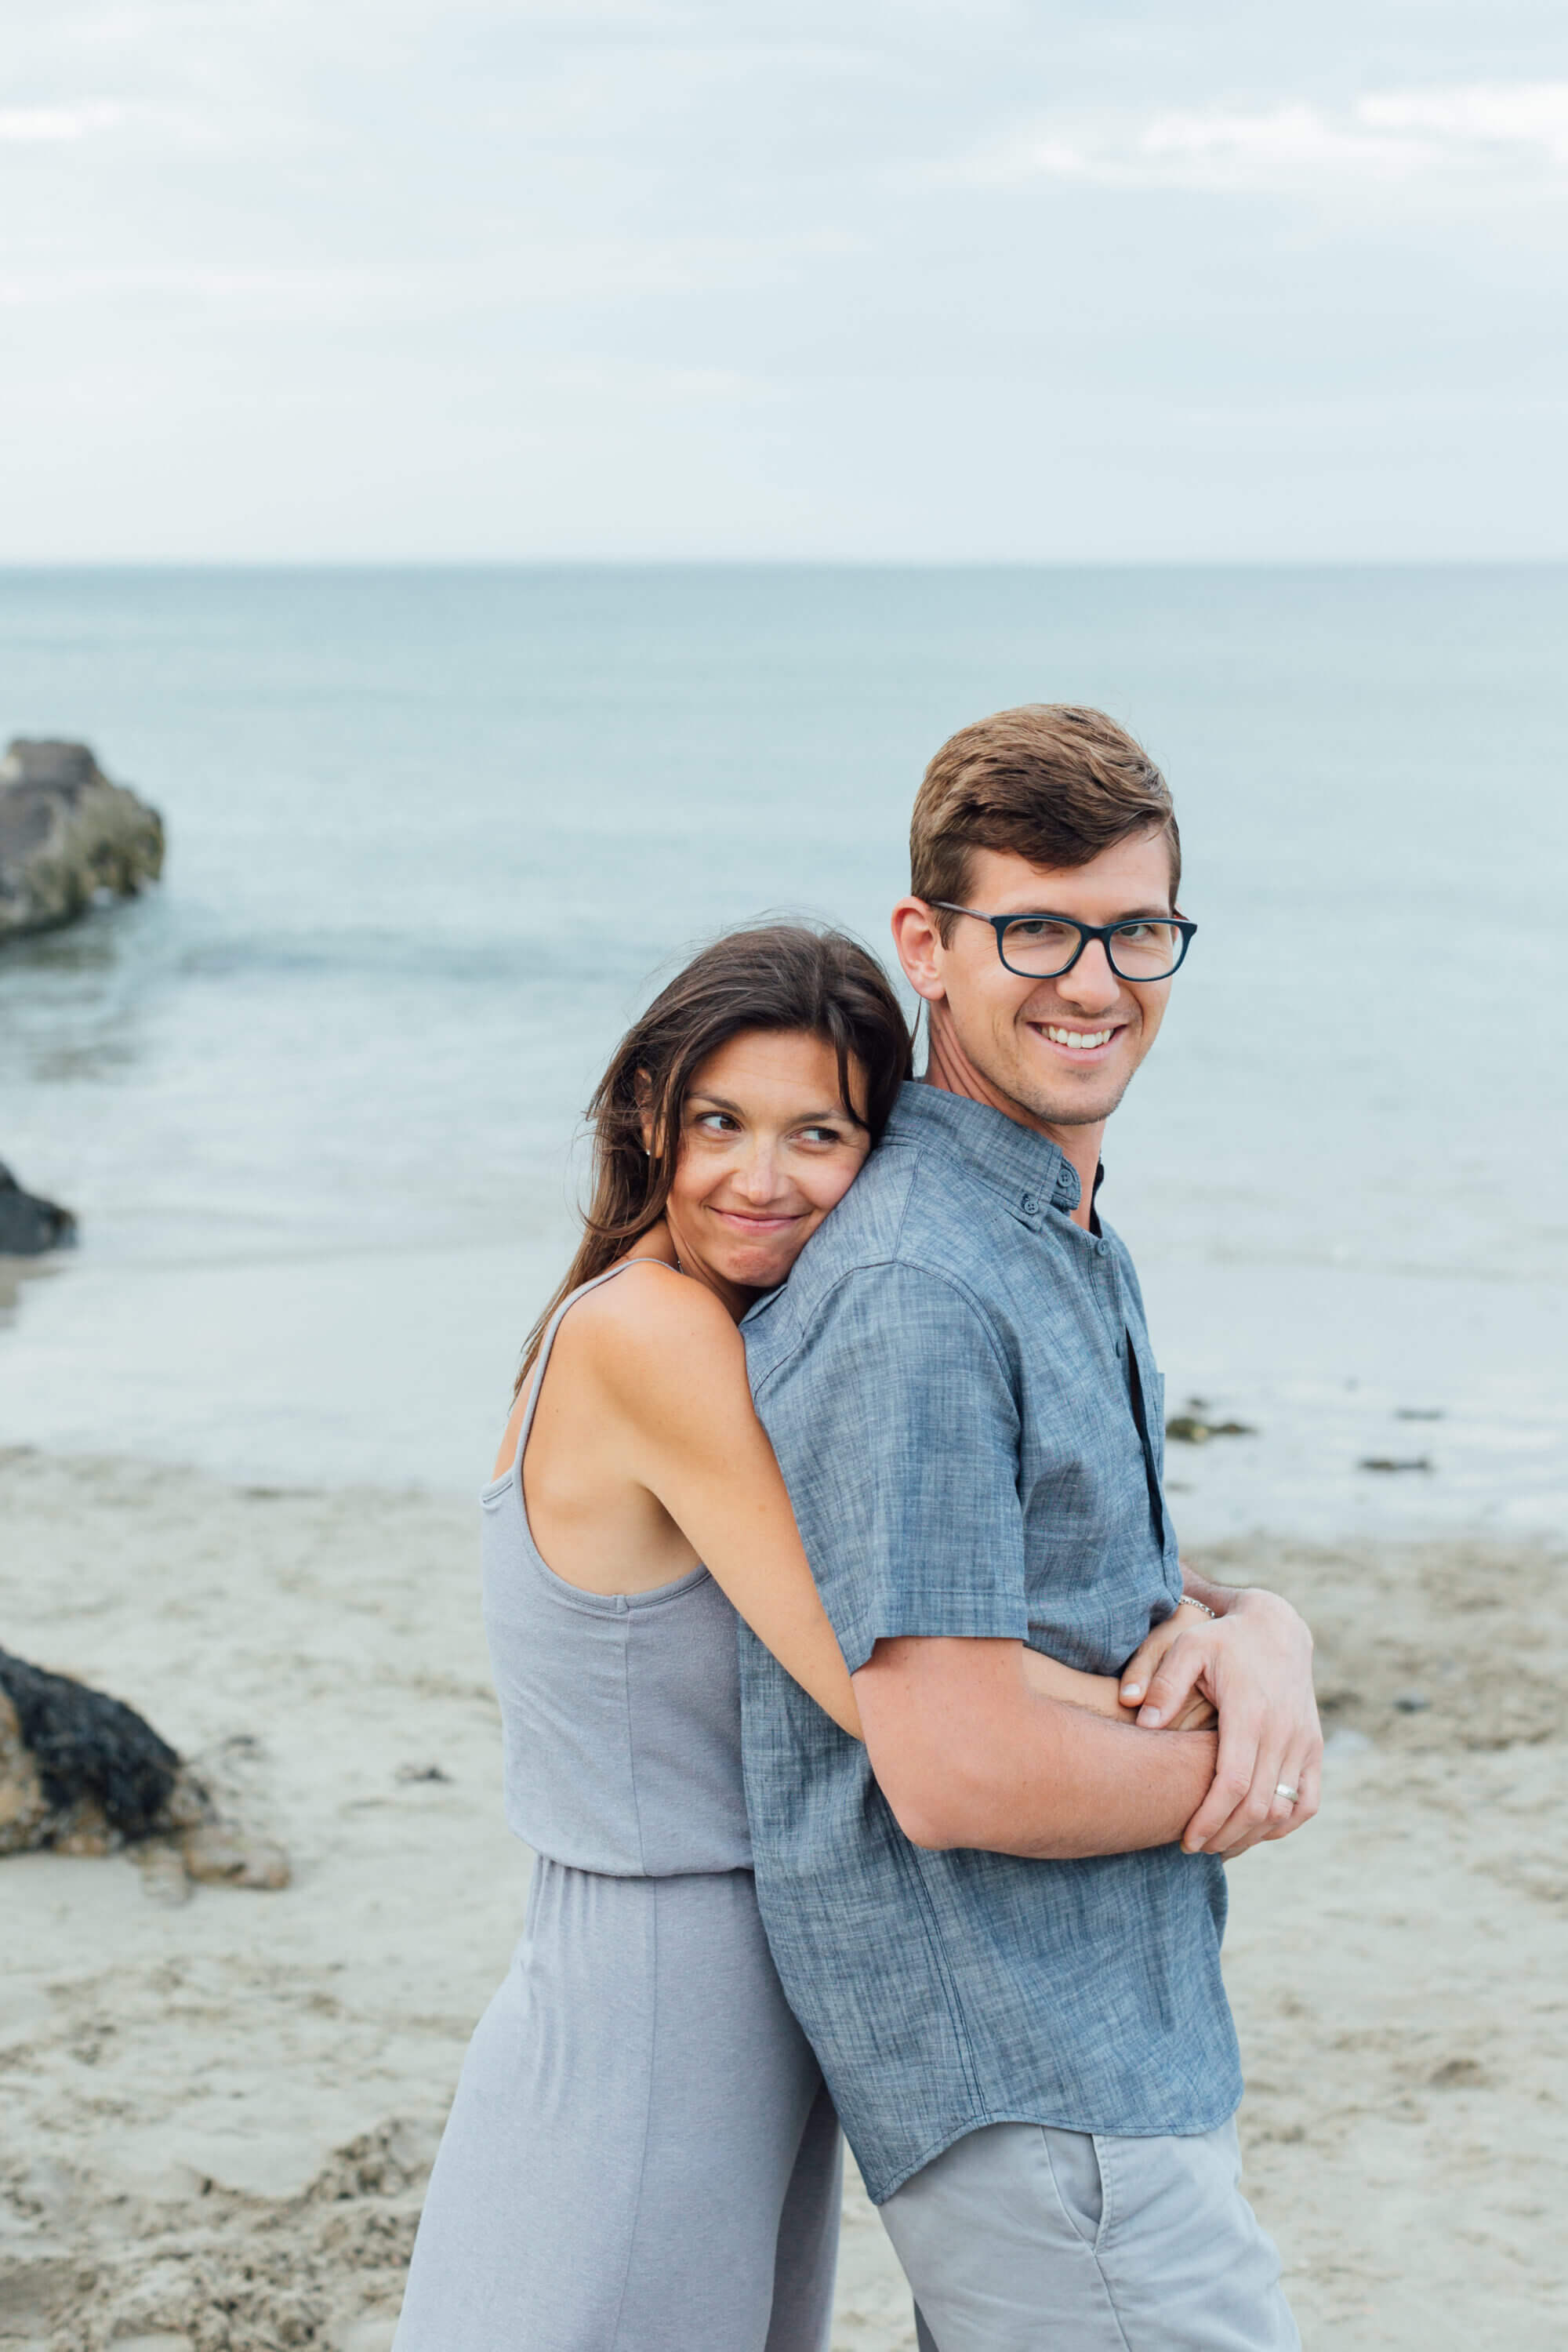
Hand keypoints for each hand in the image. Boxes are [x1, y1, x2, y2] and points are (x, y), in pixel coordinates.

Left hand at [1130, 1589, 1321, 1858]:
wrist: (1276, 1628)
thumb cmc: (1222, 1639)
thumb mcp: (1187, 1645)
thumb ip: (1163, 1681)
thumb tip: (1142, 1719)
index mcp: (1250, 1713)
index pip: (1233, 1785)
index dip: (1210, 1819)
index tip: (1185, 1840)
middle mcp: (1283, 1732)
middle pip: (1258, 1807)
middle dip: (1225, 1836)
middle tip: (1194, 1847)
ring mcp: (1304, 1742)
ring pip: (1285, 1810)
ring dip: (1253, 1837)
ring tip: (1218, 1845)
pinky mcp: (1313, 1747)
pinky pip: (1308, 1801)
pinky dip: (1284, 1825)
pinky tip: (1255, 1832)